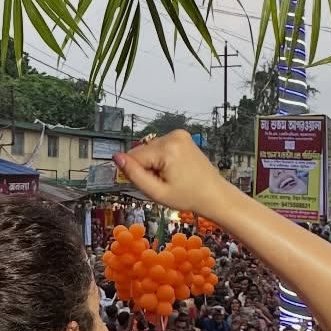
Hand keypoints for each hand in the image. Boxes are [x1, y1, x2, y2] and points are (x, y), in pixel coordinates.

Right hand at [113, 130, 229, 219]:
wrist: (213, 194)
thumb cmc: (187, 197)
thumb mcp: (156, 192)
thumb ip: (134, 175)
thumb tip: (116, 157)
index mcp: (167, 148)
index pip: (134, 157)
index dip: (138, 174)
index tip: (154, 184)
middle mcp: (172, 135)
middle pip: (141, 151)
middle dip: (146, 167)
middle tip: (163, 182)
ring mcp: (178, 133)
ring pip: (149, 149)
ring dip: (153, 163)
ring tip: (170, 176)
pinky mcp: (181, 135)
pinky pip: (159, 146)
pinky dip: (161, 158)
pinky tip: (174, 169)